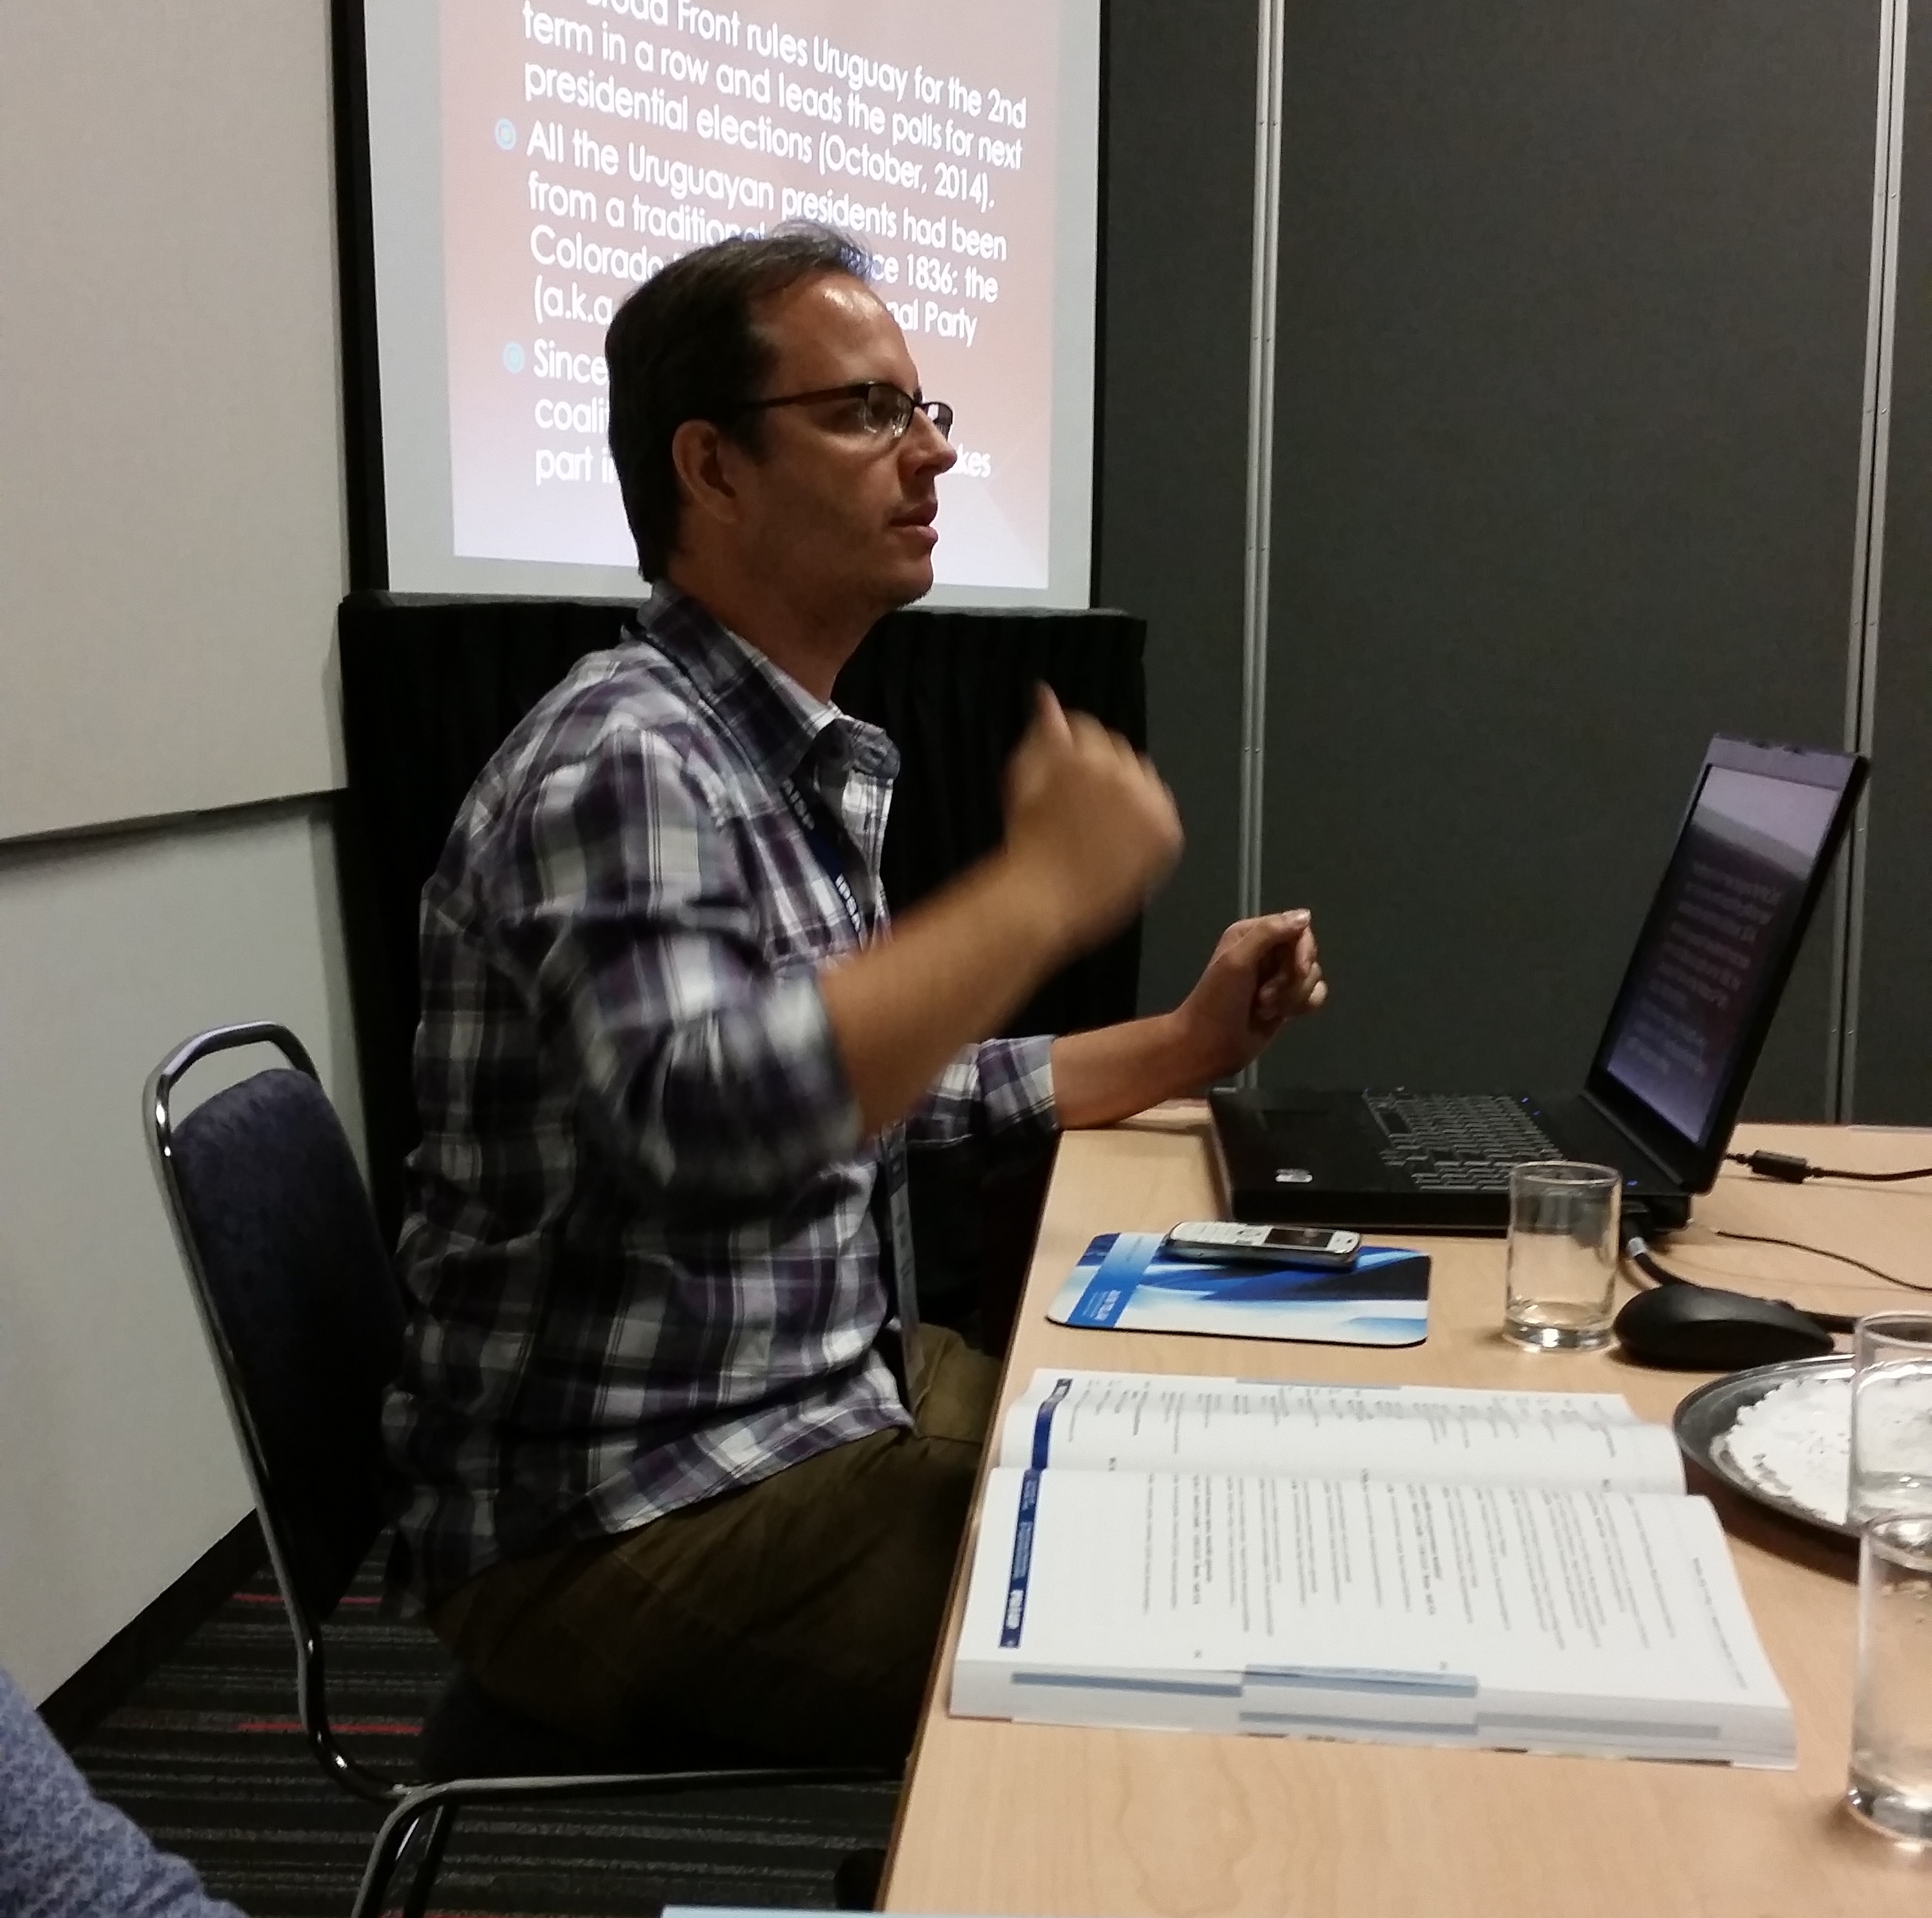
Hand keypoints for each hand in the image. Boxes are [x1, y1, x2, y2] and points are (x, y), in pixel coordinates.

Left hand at [1001, 685, 1182, 955]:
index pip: (1148, 787)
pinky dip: (1052, 717)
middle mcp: (1144, 789)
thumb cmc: (1082, 898)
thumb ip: (1146, 831)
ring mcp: (1107, 771)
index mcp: (1165, 823)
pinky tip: (1042, 703)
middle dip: (1104, 771)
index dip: (1119, 796)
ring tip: (1056, 775)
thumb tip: (1154, 807)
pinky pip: (1065, 725)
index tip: (1099, 809)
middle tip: (1075, 799)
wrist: (1044, 899)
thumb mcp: (1133, 877)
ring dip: (1080, 747)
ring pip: (1098, 736)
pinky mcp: (1070, 760)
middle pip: (1127, 758)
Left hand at [1172, 910, 1326, 1080]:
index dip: (1303, 950)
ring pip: (1313, 976)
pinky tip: (1283, 1016)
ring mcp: (1278, 977)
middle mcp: (1266, 951)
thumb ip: (1269, 933)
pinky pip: (1315, 994)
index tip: (1298, 970)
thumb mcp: (1236, 961)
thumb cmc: (1217, 1002)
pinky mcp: (1287, 1000)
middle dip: (1292, 979)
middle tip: (1264, 997)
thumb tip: (1305, 915)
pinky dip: (1303, 1005)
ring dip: (1292, 996)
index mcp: (1251, 934)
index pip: (1297, 928)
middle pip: (1307, 954)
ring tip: (1264, 1009)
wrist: (1209, 1046)